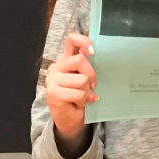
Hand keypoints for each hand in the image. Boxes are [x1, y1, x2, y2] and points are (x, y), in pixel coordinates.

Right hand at [45, 33, 96, 147]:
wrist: (72, 118)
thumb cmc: (83, 96)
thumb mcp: (89, 78)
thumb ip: (92, 66)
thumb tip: (106, 55)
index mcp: (67, 60)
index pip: (72, 39)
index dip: (84, 41)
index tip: (93, 52)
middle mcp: (57, 67)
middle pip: (80, 60)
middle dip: (91, 74)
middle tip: (92, 85)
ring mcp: (52, 79)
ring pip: (81, 79)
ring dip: (87, 90)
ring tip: (83, 96)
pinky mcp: (52, 92)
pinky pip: (78, 93)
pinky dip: (83, 99)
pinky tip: (80, 103)